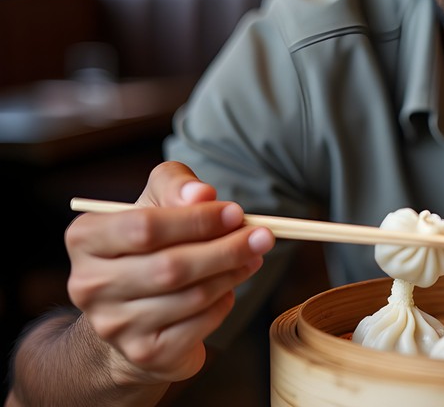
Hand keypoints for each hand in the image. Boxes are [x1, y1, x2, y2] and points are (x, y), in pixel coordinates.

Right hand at [65, 161, 274, 385]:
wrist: (133, 310)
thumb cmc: (149, 244)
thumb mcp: (156, 201)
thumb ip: (176, 185)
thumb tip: (202, 194)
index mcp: (85, 239)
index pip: (145, 227)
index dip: (197, 220)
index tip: (236, 212)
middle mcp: (90, 285)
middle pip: (170, 266)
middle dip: (226, 248)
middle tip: (263, 236)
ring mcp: (114, 325)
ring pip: (191, 296)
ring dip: (232, 273)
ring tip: (252, 257)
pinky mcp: (144, 353)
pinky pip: (199, 323)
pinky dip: (223, 301)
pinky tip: (228, 287)